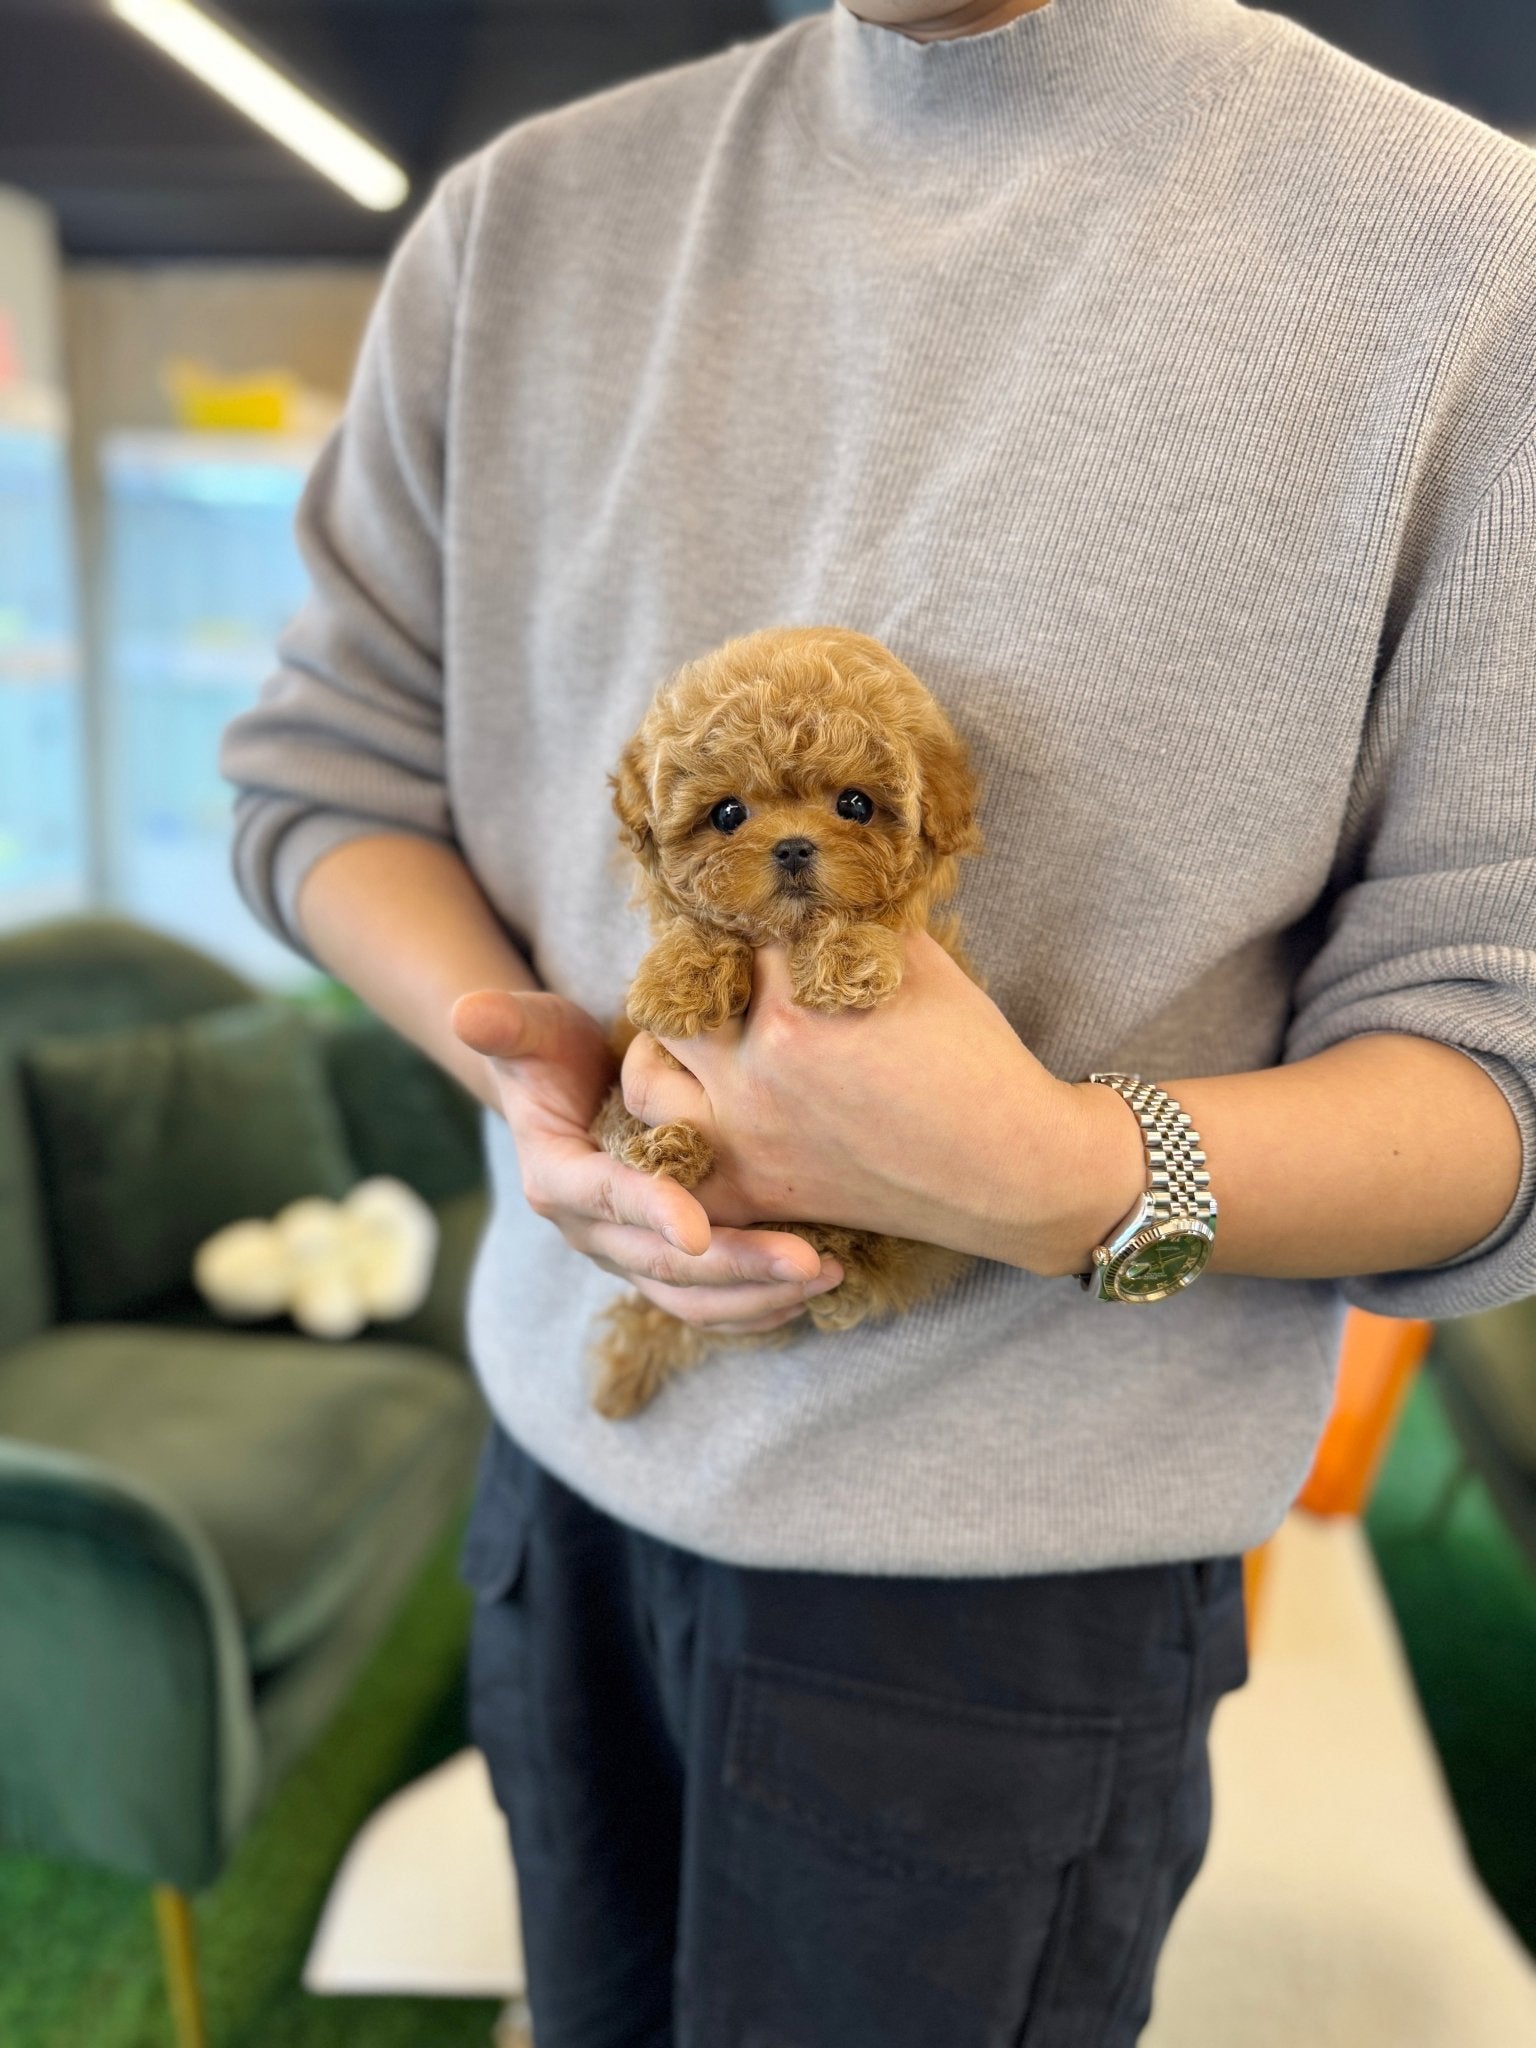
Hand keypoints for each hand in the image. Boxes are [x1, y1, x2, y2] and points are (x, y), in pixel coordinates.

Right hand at [449, 989, 842, 1330]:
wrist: (562, 1094)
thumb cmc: (552, 1052)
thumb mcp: (529, 1029)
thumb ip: (505, 1024)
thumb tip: (467, 1012)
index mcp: (557, 1178)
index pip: (604, 1199)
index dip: (649, 1212)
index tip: (698, 1228)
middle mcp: (589, 1230)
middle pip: (661, 1265)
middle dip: (735, 1267)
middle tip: (807, 1262)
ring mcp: (625, 1254)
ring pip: (689, 1298)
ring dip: (756, 1297)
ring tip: (826, 1277)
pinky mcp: (658, 1265)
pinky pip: (705, 1307)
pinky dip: (753, 1307)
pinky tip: (809, 1292)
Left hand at [620, 932, 1141, 1274]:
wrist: (1012, 1169)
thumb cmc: (977, 1060)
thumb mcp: (918, 963)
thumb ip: (851, 918)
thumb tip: (812, 877)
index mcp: (794, 1003)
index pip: (731, 933)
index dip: (740, 916)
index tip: (746, 908)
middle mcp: (756, 1069)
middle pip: (671, 998)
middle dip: (687, 976)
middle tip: (709, 971)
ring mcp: (746, 1136)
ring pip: (646, 1082)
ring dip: (658, 1053)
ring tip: (682, 1041)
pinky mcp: (755, 1190)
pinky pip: (674, 1168)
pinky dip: (666, 1146)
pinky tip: (687, 1119)